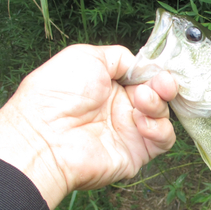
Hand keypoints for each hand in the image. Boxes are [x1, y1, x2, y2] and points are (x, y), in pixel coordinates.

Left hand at [0, 44, 177, 209]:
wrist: (46, 135)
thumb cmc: (58, 94)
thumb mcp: (86, 56)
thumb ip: (118, 57)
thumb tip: (139, 65)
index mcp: (109, 86)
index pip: (144, 77)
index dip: (154, 72)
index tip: (158, 69)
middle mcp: (120, 108)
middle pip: (158, 95)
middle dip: (164, 86)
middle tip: (163, 83)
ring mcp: (130, 131)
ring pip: (163, 116)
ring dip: (158, 105)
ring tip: (143, 100)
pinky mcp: (137, 153)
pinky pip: (164, 140)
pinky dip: (160, 129)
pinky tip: (141, 121)